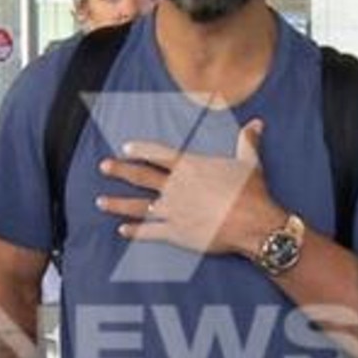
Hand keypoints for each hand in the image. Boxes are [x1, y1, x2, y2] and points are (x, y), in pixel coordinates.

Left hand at [97, 119, 285, 257]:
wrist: (253, 223)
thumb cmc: (251, 193)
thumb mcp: (250, 162)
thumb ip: (247, 142)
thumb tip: (256, 124)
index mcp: (190, 167)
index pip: (158, 154)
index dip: (141, 150)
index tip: (126, 148)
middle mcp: (176, 187)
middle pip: (142, 176)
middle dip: (120, 171)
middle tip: (103, 166)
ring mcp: (173, 211)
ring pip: (139, 206)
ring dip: (118, 204)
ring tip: (101, 201)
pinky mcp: (176, 233)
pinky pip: (150, 232)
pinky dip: (135, 232)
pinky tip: (123, 230)